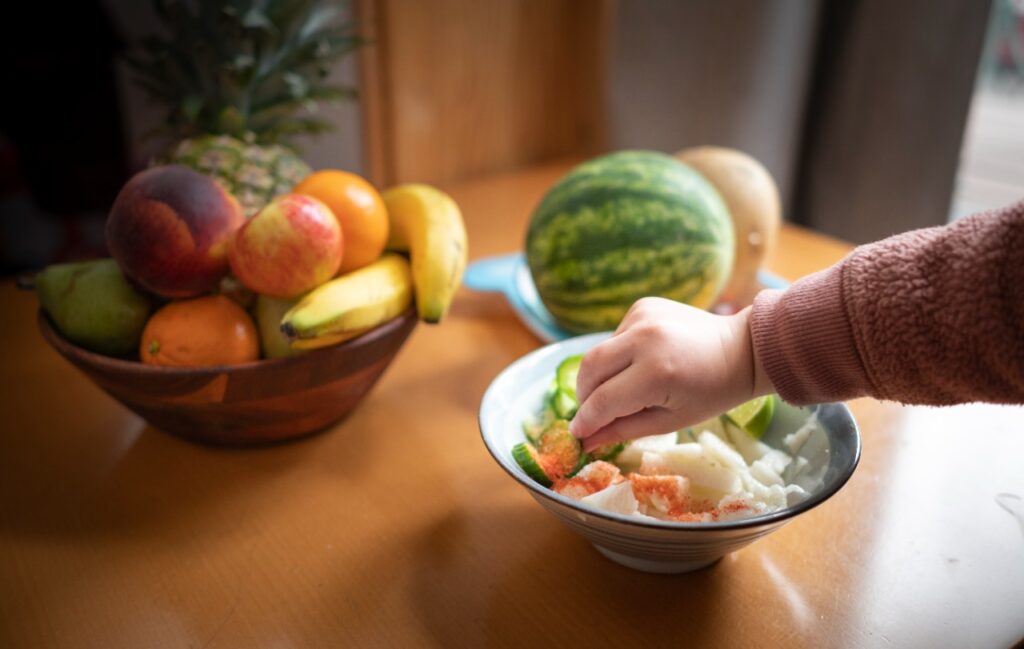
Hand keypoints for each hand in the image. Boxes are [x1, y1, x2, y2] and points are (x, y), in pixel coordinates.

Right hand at [569, 297, 769, 451]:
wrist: (742, 348)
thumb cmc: (712, 393)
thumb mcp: (670, 421)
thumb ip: (623, 429)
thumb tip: (585, 441)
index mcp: (657, 372)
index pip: (603, 400)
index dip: (586, 420)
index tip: (576, 435)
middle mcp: (645, 338)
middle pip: (590, 369)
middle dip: (583, 396)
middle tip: (591, 415)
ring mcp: (642, 316)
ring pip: (599, 353)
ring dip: (601, 377)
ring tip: (623, 391)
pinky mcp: (642, 306)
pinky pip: (615, 338)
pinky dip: (617, 356)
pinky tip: (640, 364)